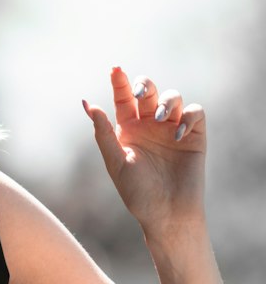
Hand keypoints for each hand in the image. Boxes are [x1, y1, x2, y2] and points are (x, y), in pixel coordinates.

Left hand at [82, 67, 205, 236]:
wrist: (167, 214)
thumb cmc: (138, 193)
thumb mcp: (116, 162)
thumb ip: (103, 133)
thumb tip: (88, 104)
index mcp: (129, 130)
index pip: (124, 99)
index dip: (120, 82)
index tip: (115, 70)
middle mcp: (151, 126)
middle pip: (149, 92)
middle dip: (144, 85)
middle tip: (139, 95)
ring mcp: (173, 129)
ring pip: (173, 98)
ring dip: (167, 101)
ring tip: (162, 118)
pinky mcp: (195, 136)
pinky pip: (195, 113)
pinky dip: (188, 116)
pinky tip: (177, 133)